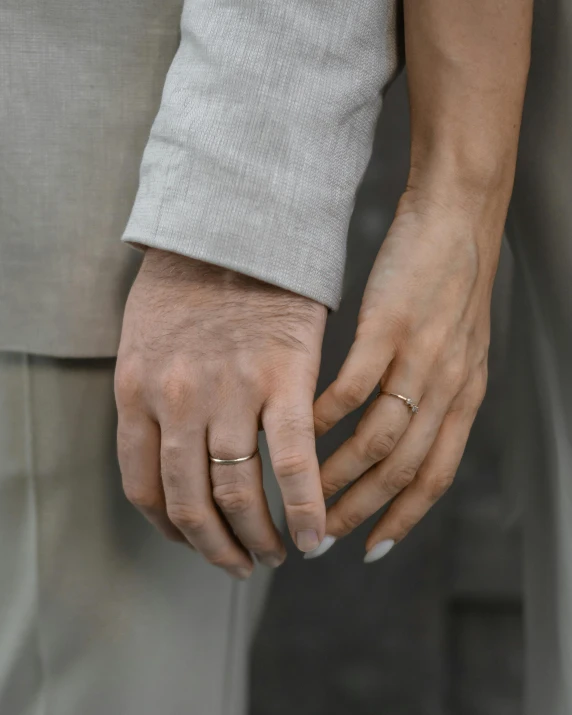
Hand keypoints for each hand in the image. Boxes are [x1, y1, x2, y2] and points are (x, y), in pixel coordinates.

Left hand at [115, 249, 326, 578]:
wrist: (234, 225)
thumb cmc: (189, 281)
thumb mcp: (144, 337)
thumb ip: (150, 396)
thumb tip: (172, 451)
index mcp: (136, 391)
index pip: (144, 487)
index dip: (170, 528)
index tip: (193, 540)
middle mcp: (176, 400)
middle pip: (190, 502)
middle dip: (215, 548)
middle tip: (238, 564)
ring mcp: (229, 392)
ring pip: (238, 493)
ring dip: (258, 539)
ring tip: (275, 555)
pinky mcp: (283, 379)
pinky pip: (293, 462)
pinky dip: (305, 508)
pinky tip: (315, 534)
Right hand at [312, 189, 501, 561]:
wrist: (459, 217)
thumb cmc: (451, 282)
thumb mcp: (458, 348)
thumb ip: (435, 395)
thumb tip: (400, 435)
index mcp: (464, 397)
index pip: (435, 477)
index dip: (404, 518)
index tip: (372, 547)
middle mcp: (448, 387)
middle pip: (403, 471)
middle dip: (362, 510)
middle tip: (324, 533)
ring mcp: (419, 358)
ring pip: (377, 439)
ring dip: (336, 474)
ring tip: (304, 494)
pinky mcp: (390, 327)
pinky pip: (354, 388)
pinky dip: (325, 417)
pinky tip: (301, 430)